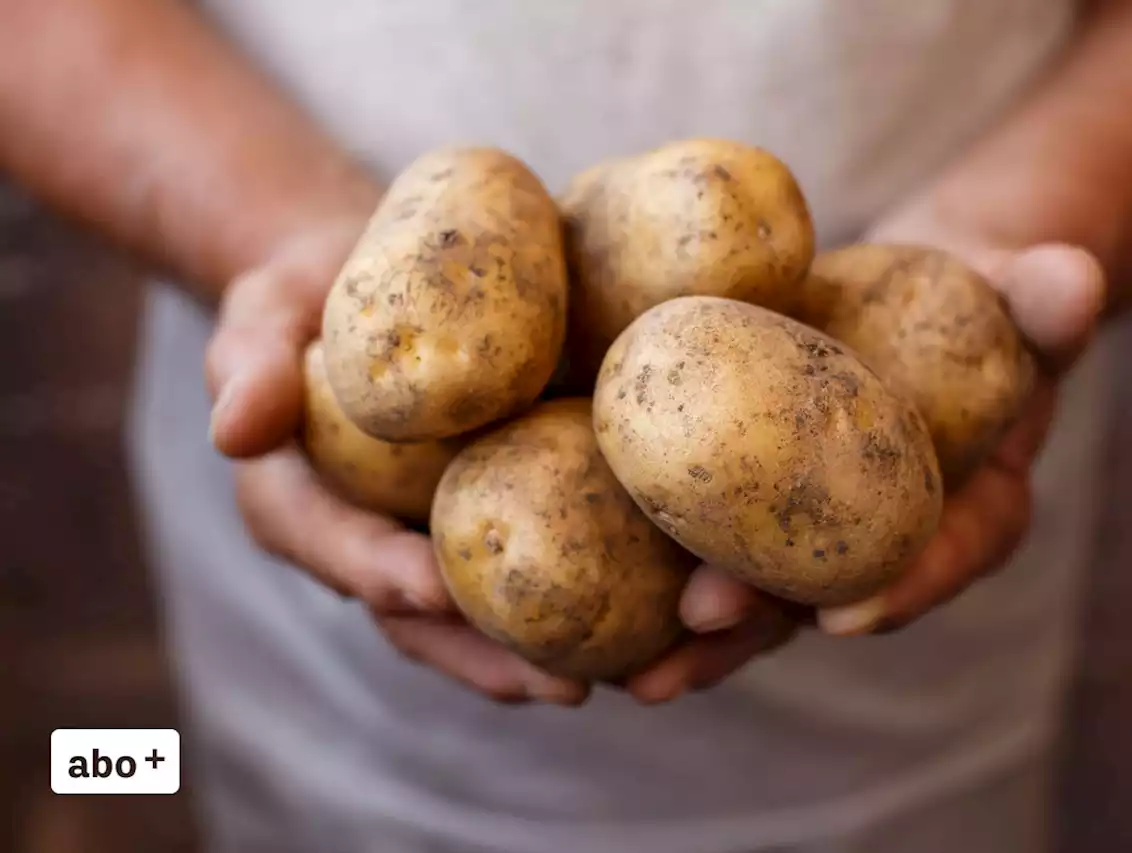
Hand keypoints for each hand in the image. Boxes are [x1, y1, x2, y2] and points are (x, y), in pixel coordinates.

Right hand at [204, 222, 588, 706]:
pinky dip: (580, 593)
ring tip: (626, 676)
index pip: (339, 550)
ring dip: (545, 653)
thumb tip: (233, 430)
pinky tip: (651, 611)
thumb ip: (247, 364)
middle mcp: (363, 544)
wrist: (353, 287)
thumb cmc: (304, 298)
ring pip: (479, 615)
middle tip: (560, 687)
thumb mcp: (260, 316)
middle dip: (488, 656)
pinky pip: (526, 562)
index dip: (385, 574)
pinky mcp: (478, 517)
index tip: (439, 589)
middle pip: (421, 617)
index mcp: (299, 508)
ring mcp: (421, 540)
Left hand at [628, 237, 1104, 700]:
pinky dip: (650, 566)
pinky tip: (591, 598)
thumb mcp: (1022, 295)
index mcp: (972, 503)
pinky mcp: (752, 500)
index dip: (905, 584)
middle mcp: (886, 536)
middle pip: (828, 591)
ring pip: (758, 591)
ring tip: (628, 666)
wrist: (919, 297)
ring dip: (692, 631)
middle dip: (762, 618)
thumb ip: (1045, 301)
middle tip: (700, 627)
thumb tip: (1069, 280)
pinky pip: (703, 537)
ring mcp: (813, 528)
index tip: (851, 615)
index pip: (950, 551)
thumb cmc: (980, 301)